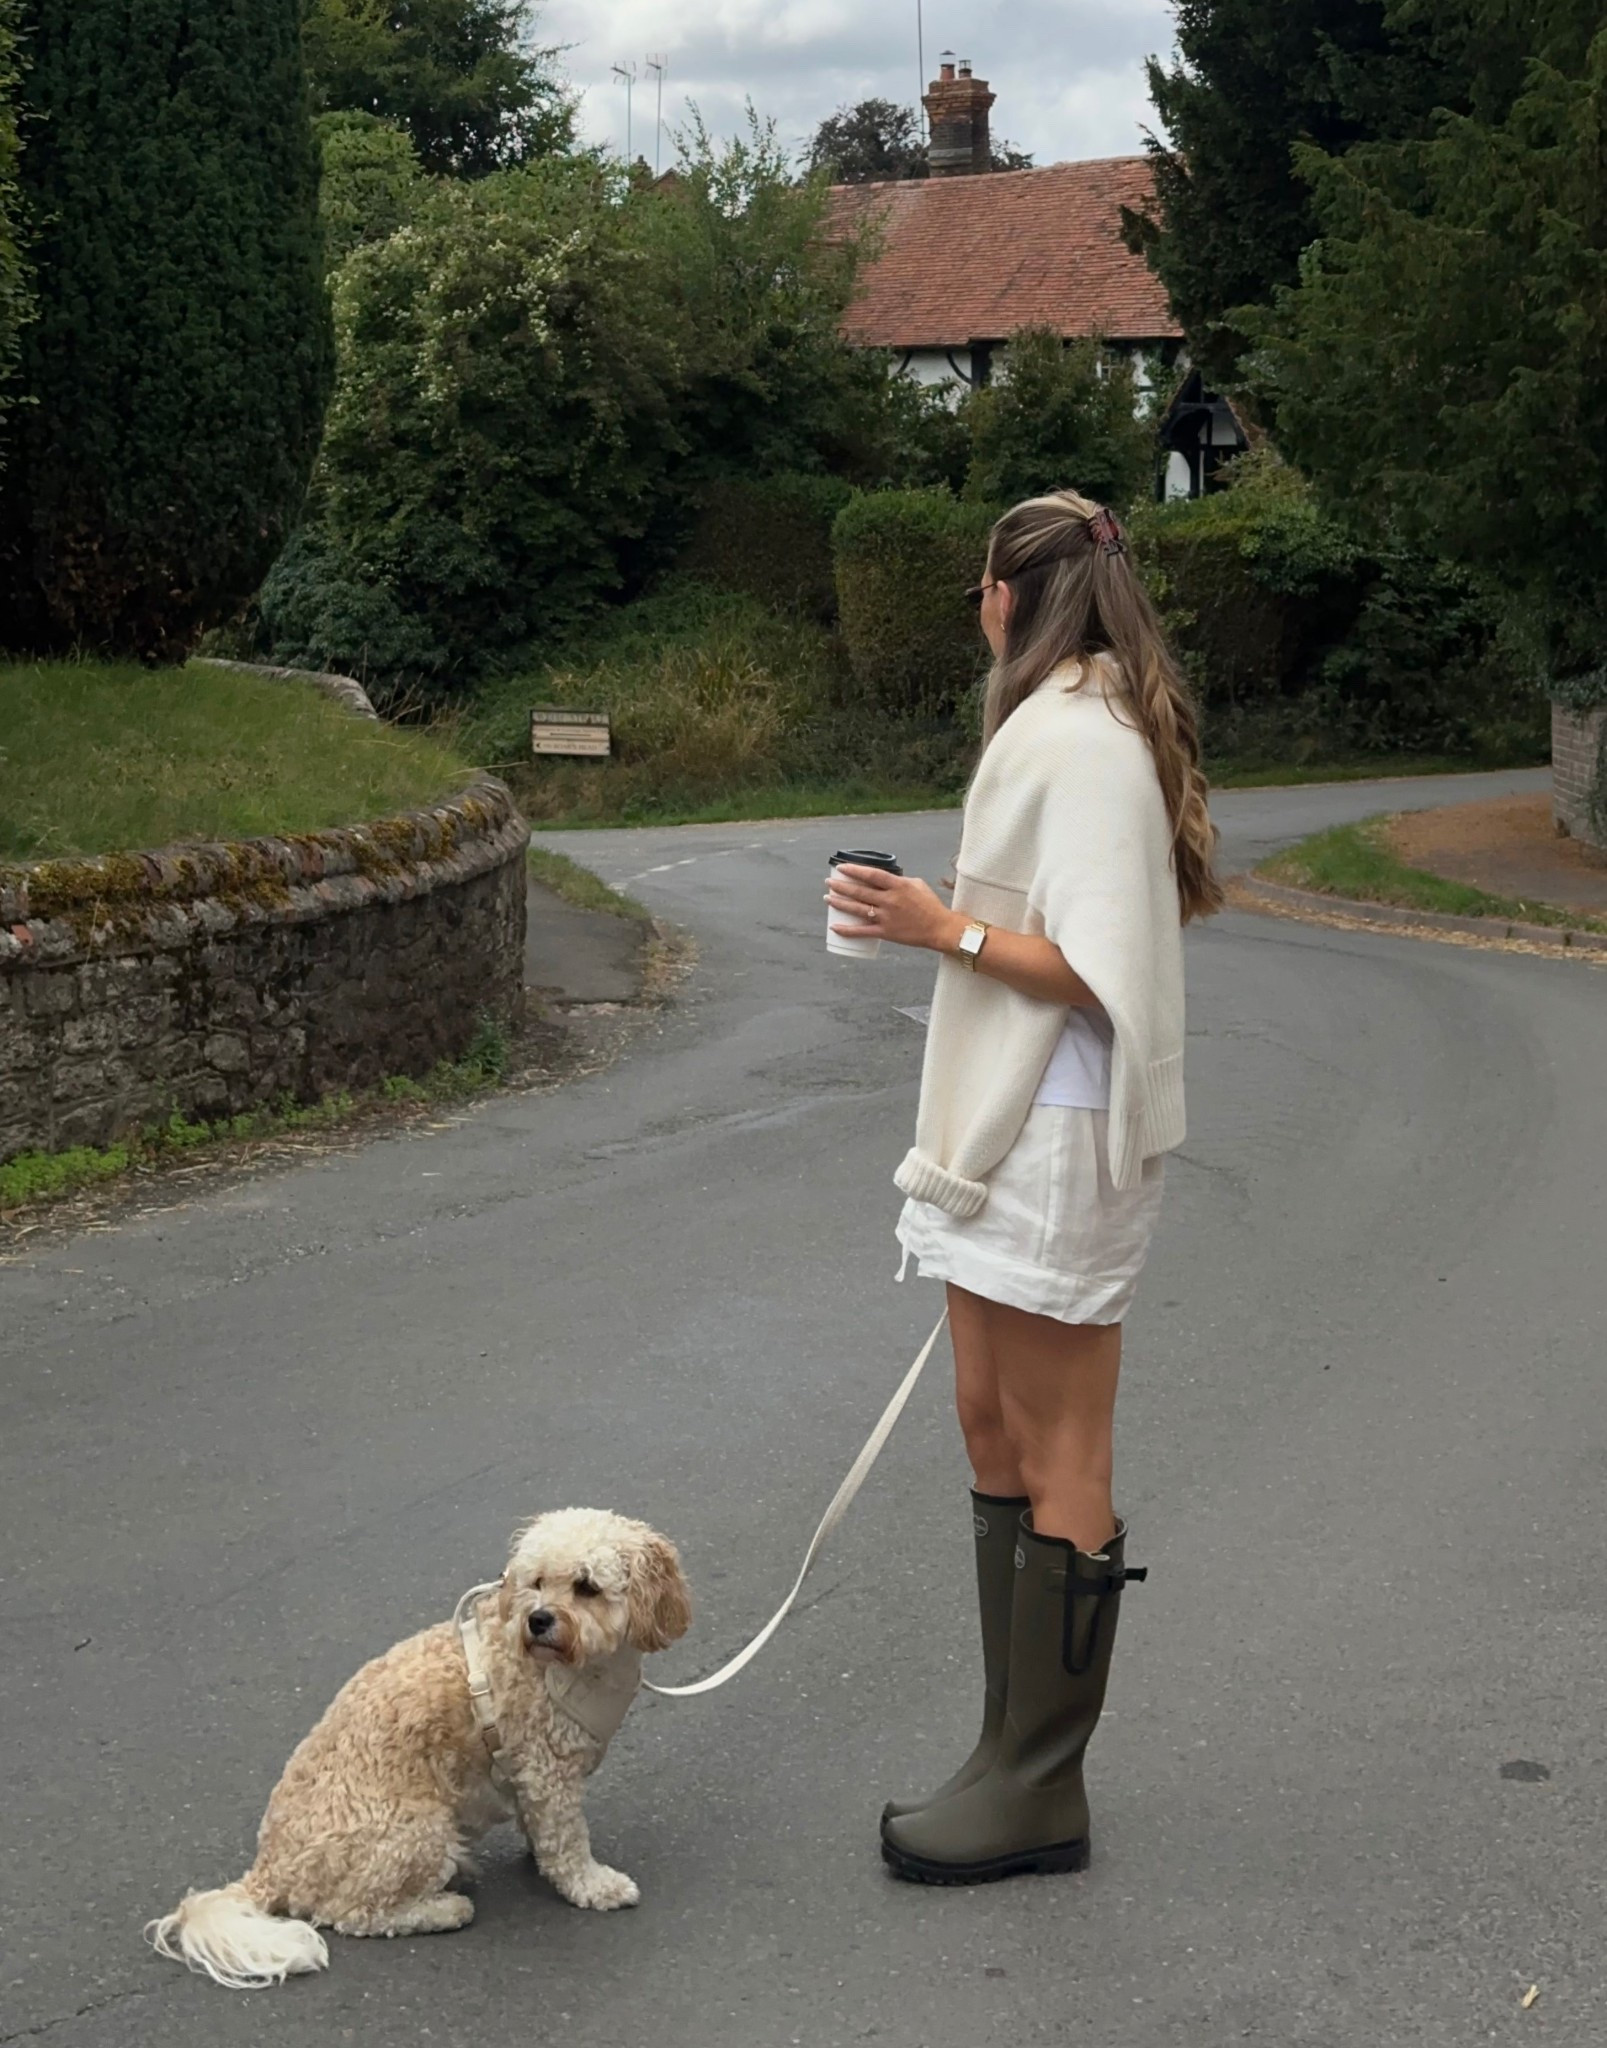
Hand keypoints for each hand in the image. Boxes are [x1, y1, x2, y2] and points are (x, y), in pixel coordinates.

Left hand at [826, 864, 961, 952]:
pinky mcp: (886, 932)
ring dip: (840, 903)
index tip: (842, 868)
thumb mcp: (917, 884)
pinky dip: (847, 930)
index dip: (854, 870)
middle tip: (828, 883)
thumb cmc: (930, 905)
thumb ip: (899, 880)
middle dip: (841, 886)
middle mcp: (890, 900)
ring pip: (857, 909)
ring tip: (827, 898)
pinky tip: (835, 927)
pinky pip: (862, 931)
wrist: (940, 928)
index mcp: (898, 886)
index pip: (871, 875)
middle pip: (859, 892)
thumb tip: (884, 878)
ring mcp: (886, 917)